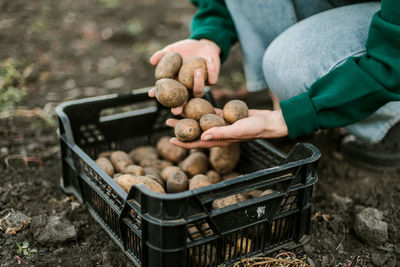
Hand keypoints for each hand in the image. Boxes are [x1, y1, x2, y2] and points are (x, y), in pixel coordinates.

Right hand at [148, 39, 220, 114]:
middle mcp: (187, 87)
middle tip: (176, 110)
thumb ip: (162, 55)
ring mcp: (200, 85)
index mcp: (177, 82)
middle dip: (180, 107)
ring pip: (199, 92)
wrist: (203, 44)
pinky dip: (211, 69)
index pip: (167, 91)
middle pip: (183, 101)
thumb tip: (152, 61)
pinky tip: (208, 59)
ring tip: (197, 70)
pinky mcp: (212, 80)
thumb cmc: (185, 49)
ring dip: (198, 83)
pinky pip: (212, 79)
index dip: (159, 94)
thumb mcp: (172, 50)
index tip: (152, 94)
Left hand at [166, 109, 288, 147]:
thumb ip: (221, 133)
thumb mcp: (237, 130)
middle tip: (167, 121)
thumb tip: (202, 136)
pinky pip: (211, 112)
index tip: (170, 139)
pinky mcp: (225, 116)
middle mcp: (218, 134)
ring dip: (189, 117)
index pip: (197, 143)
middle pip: (195, 131)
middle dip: (181, 128)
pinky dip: (202, 108)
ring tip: (177, 110)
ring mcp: (221, 125)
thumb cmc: (255, 128)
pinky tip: (193, 102)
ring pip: (201, 121)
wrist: (268, 121)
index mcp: (219, 140)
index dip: (183, 142)